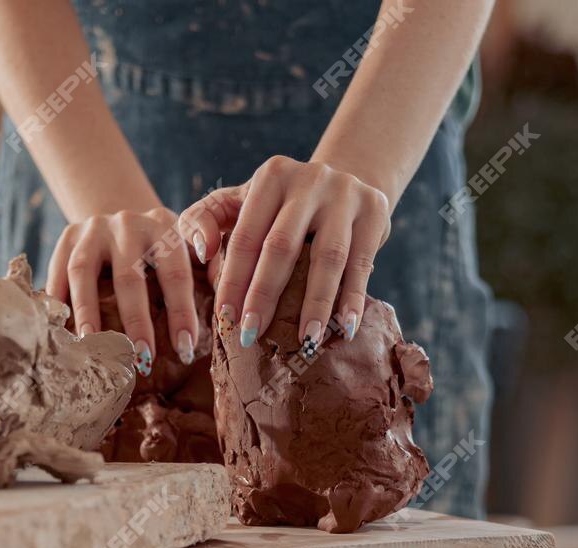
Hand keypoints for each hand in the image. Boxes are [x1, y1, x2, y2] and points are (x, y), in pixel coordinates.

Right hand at [46, 206, 202, 372]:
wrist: (122, 219)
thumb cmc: (163, 249)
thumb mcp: (191, 246)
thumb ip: (211, 267)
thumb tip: (227, 304)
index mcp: (165, 227)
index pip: (176, 271)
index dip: (181, 310)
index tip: (185, 349)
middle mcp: (127, 223)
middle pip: (130, 276)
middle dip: (137, 321)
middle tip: (142, 359)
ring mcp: (92, 228)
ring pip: (84, 271)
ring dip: (88, 312)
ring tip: (91, 347)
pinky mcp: (66, 237)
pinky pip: (57, 272)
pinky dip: (57, 301)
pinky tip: (60, 333)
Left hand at [181, 157, 390, 352]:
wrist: (346, 180)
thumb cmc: (281, 206)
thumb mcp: (239, 201)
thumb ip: (202, 220)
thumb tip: (202, 252)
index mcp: (271, 177)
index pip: (246, 236)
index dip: (234, 280)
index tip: (225, 319)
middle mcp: (309, 179)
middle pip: (282, 245)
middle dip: (264, 295)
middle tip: (252, 335)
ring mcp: (345, 193)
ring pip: (328, 256)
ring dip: (316, 303)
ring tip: (306, 341)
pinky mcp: (375, 210)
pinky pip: (362, 263)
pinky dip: (353, 298)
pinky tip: (345, 327)